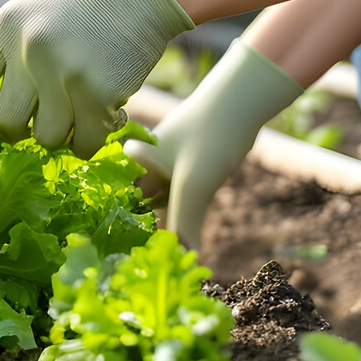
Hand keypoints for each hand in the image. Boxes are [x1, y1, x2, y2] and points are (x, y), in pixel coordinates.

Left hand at [0, 0, 193, 159]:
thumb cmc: (83, 7)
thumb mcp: (32, 17)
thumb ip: (9, 59)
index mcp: (6, 28)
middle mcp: (29, 49)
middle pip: (8, 124)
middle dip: (25, 130)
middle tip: (49, 112)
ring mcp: (64, 71)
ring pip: (48, 139)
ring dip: (66, 133)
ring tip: (83, 102)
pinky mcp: (99, 92)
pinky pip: (85, 143)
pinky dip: (93, 138)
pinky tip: (106, 111)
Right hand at [123, 39, 303, 243]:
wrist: (241, 101)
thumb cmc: (209, 136)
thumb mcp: (194, 184)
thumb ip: (185, 222)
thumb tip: (183, 257)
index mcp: (136, 163)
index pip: (119, 200)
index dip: (119, 227)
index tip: (122, 255)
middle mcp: (147, 162)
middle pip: (138, 202)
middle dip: (143, 228)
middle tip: (146, 259)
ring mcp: (169, 161)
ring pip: (161, 197)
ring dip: (167, 220)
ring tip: (169, 250)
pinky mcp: (189, 163)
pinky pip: (179, 192)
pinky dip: (182, 210)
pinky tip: (189, 228)